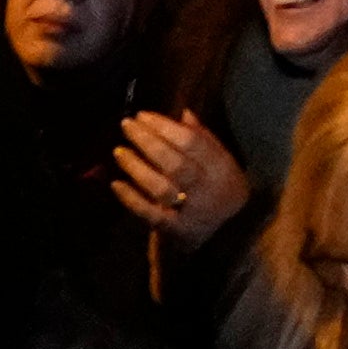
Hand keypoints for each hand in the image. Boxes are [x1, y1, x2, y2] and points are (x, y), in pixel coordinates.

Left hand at [111, 112, 256, 247]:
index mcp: (221, 168)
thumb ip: (205, 139)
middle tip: (127, 126)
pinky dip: (132, 199)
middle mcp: (207, 189)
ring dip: (137, 167)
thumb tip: (184, 113)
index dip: (165, 127)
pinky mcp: (175, 231)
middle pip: (175, 163)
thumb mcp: (223, 163)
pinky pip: (150, 214)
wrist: (231, 234)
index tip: (143, 115)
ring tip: (119, 151)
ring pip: (160, 188)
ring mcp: (191, 211)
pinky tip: (116, 184)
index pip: (192, 143)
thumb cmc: (222, 190)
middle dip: (148, 141)